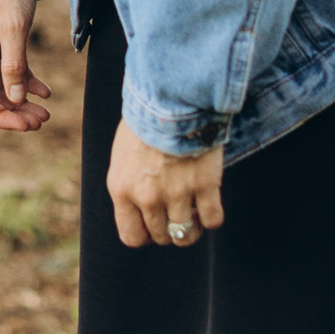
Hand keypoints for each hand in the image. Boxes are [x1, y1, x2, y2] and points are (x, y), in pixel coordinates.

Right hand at [0, 0, 50, 130]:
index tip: (26, 125)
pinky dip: (26, 83)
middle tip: (42, 120)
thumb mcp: (13, 29)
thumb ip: (14, 65)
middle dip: (14, 112)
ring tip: (45, 112)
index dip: (0, 117)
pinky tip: (45, 92)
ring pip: (2, 88)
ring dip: (21, 102)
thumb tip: (16, 99)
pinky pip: (11, 72)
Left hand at [106, 118, 224, 248]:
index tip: (155, 224)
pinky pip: (213, 219)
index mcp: (121, 189)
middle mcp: (147, 197)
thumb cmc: (144, 122)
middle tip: (177, 212)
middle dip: (170, 229)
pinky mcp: (204, 185)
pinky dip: (213, 217)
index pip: (132, 237)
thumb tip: (139, 209)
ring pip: (186, 234)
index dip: (146, 234)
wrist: (169, 97)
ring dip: (192, 228)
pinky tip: (210, 204)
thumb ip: (129, 185)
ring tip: (194, 212)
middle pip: (161, 237)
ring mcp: (177, 193)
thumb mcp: (122, 156)